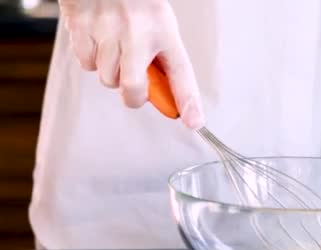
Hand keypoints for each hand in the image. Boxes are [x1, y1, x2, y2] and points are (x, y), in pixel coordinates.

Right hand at [59, 0, 203, 128]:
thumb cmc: (137, 1)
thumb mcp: (161, 24)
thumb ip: (163, 59)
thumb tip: (166, 97)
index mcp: (164, 30)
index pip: (181, 73)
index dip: (187, 101)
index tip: (193, 121)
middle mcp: (137, 31)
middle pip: (133, 89)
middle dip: (134, 95)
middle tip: (135, 84)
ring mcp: (108, 30)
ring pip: (107, 79)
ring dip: (112, 72)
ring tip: (116, 46)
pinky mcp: (81, 27)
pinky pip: (87, 64)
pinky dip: (92, 58)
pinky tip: (99, 38)